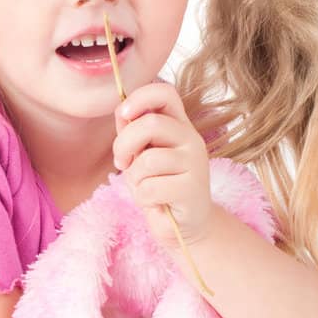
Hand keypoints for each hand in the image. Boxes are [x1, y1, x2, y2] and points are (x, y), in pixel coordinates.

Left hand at [112, 81, 214, 249]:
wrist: (182, 224)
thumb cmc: (158, 184)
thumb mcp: (140, 154)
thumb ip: (132, 131)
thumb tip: (121, 110)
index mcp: (178, 124)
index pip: (165, 93)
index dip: (139, 98)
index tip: (122, 115)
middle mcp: (191, 138)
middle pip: (150, 124)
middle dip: (123, 145)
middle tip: (122, 163)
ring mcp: (196, 163)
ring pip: (147, 161)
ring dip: (134, 178)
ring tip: (145, 186)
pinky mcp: (193, 189)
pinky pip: (150, 188)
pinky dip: (142, 198)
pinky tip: (156, 202)